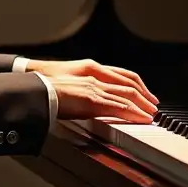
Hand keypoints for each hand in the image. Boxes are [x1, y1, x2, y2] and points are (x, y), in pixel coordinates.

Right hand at [25, 58, 158, 123]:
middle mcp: (96, 74)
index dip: (137, 85)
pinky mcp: (91, 99)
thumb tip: (91, 99)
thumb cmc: (45, 85)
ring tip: (151, 115)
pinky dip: (133, 112)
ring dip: (142, 106)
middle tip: (154, 106)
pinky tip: (140, 118)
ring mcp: (94, 87)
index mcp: (91, 68)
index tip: (146, 94)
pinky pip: (118, 106)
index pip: (122, 74)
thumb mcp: (69, 82)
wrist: (33, 86)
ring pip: (126, 95)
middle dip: (144, 96)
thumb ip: (83, 87)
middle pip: (129, 84)